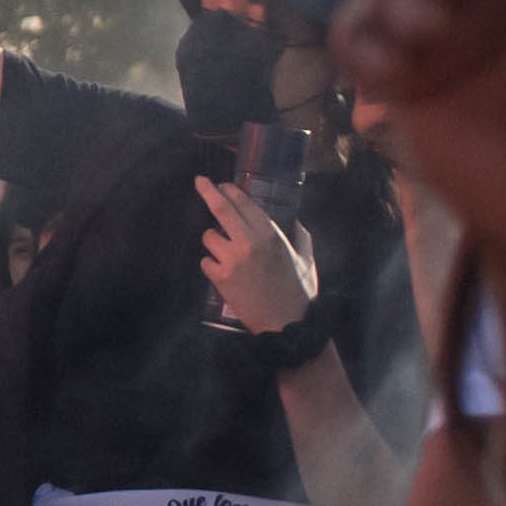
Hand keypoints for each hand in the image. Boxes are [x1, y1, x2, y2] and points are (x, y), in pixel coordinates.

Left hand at [197, 179, 316, 331]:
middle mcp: (250, 243)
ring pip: (208, 236)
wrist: (285, 323)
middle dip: (208, 191)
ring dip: (215, 241)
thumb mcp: (304, 258)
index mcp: (271, 236)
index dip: (230, 191)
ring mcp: (232, 259)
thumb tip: (292, 219)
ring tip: (231, 256)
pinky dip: (212, 264)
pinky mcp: (219, 276)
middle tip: (200, 181)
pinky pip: (205, 260)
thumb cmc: (297, 290)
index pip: (245, 204)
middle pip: (221, 209)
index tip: (222, 184)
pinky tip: (227, 274)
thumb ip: (299, 235)